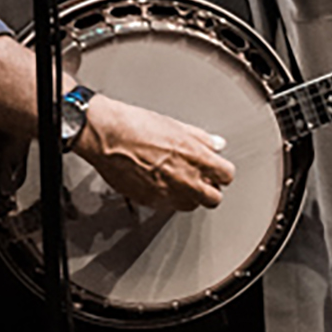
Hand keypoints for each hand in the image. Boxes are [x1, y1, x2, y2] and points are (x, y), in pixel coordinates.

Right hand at [75, 94, 234, 210]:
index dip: (221, 172)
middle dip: (209, 189)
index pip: (226, 176)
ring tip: (179, 182)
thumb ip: (200, 139)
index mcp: (196, 157)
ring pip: (190, 206)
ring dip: (189, 196)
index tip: (215, 169)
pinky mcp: (148, 201)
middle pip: (213, 198)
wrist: (105, 135)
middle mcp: (185, 180)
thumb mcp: (174, 125)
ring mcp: (166, 193)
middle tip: (201, 179)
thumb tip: (215, 144)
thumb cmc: (134, 125)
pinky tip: (157, 182)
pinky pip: (165, 205)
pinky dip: (165, 197)